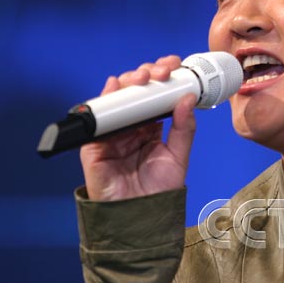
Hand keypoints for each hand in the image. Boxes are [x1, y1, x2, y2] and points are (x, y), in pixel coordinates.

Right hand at [80, 55, 195, 200]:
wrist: (141, 217)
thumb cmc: (159, 190)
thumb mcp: (178, 155)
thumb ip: (184, 128)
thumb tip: (188, 97)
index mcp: (150, 127)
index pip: (155, 95)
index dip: (163, 77)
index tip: (176, 65)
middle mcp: (131, 126)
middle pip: (136, 91)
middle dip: (149, 74)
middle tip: (163, 71)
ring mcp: (112, 132)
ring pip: (117, 98)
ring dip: (129, 81)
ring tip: (144, 77)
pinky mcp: (95, 144)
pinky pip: (96, 118)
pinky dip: (104, 99)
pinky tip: (114, 86)